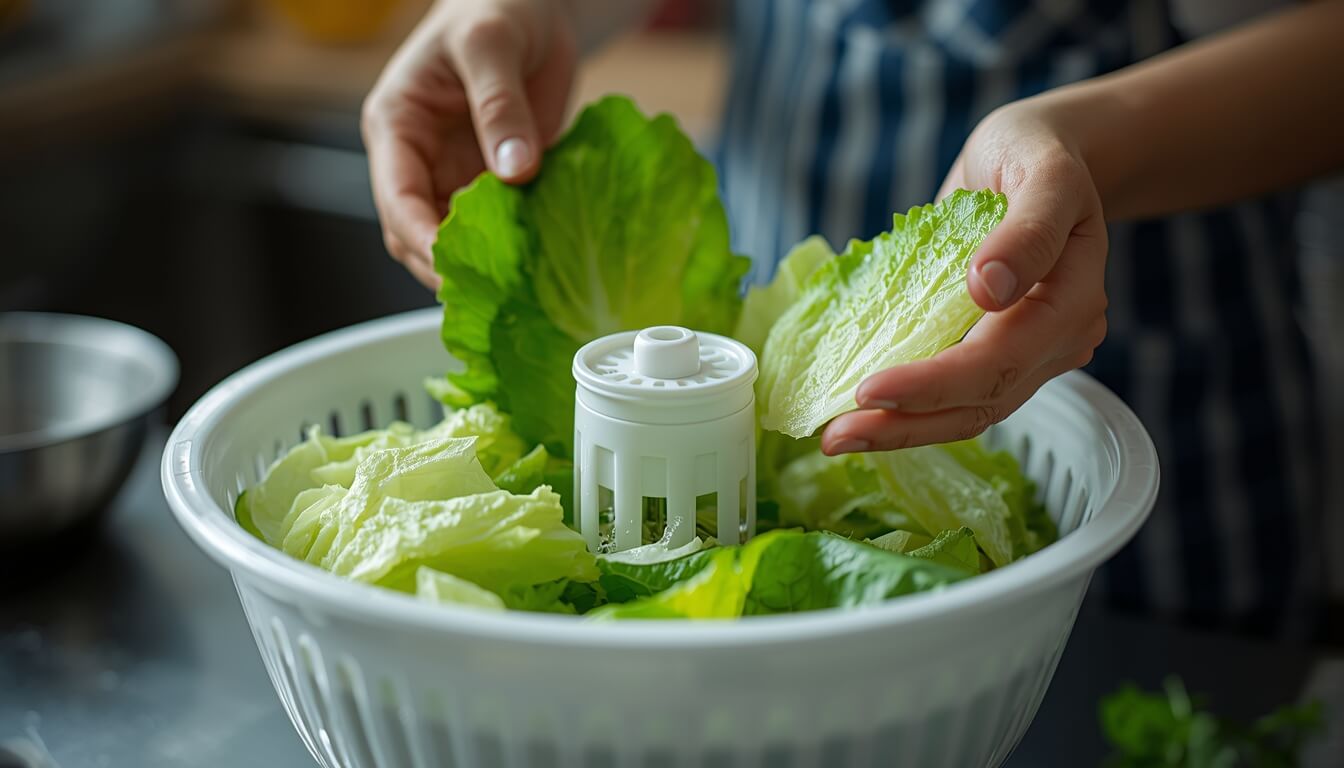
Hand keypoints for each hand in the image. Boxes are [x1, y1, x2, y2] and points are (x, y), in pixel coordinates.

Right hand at [361, 0, 577, 288]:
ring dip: (482, 264)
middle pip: (417, 233)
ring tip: (519, 289)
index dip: (421, 238)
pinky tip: (540, 266)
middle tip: (494, 294)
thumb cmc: (496, 6)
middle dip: (448, 266)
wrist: (534, 4)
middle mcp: (419, 159)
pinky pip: (499, 228)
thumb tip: (514, 172)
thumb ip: (499, 105)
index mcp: (397, 125)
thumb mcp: (491, 44)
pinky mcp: (496, 185)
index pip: (396, 199)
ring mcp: (456, 174)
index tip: (454, 268)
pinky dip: (515, 249)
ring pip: (456, 240)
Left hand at [822, 98, 1109, 453]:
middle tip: (835, 436)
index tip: (869, 390)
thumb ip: (1026, 230)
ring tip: (839, 438)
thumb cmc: (1037, 153)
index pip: (998, 360)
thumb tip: (988, 290)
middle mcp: (1057, 340)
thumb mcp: (1040, 171)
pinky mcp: (997, 352)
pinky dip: (911, 410)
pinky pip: (957, 395)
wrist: (1042, 153)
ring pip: (969, 412)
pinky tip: (864, 416)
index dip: (933, 383)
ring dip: (903, 430)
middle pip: (981, 402)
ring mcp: (1029, 353)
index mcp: (1072, 301)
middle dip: (906, 423)